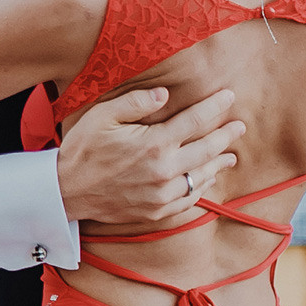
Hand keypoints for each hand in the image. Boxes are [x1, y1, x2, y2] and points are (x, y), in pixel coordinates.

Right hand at [57, 86, 244, 225]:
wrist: (65, 192)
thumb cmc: (82, 150)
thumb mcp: (103, 116)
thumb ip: (136, 103)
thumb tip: (165, 94)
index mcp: (154, 144)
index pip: (195, 121)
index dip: (215, 107)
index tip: (229, 96)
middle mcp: (164, 171)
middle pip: (207, 150)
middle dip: (226, 136)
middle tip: (240, 126)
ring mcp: (162, 194)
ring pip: (201, 177)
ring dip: (218, 164)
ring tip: (230, 156)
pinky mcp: (156, 211)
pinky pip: (188, 200)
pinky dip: (201, 188)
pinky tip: (206, 180)